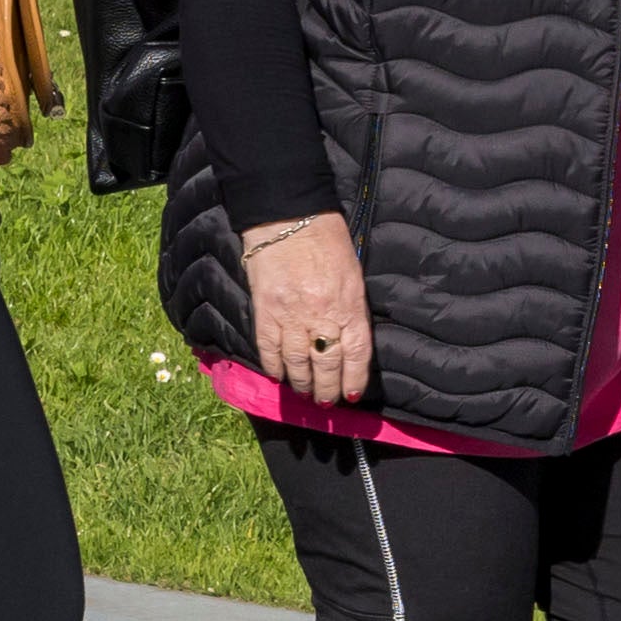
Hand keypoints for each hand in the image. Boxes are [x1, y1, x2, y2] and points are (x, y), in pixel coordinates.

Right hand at [243, 209, 371, 407]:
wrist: (288, 217)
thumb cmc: (328, 241)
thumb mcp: (353, 275)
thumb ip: (351, 309)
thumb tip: (347, 342)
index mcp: (349, 305)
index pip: (355, 355)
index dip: (353, 380)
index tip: (350, 396)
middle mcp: (321, 315)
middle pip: (326, 364)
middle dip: (325, 389)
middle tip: (324, 403)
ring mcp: (290, 314)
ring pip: (297, 362)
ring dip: (300, 383)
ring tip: (302, 393)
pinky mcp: (265, 309)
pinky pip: (268, 348)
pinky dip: (273, 366)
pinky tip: (278, 376)